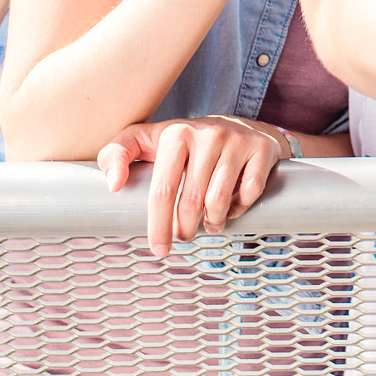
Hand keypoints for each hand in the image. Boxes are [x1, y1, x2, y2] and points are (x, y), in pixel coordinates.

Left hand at [99, 115, 290, 258]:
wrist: (240, 126)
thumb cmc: (185, 143)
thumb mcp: (146, 140)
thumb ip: (116, 154)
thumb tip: (114, 185)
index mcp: (176, 134)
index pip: (163, 190)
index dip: (159, 225)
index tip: (158, 249)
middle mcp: (208, 134)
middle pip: (191, 202)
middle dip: (185, 229)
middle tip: (184, 235)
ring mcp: (238, 140)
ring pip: (219, 201)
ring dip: (212, 223)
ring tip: (207, 224)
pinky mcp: (262, 149)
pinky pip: (249, 193)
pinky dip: (238, 209)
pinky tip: (231, 208)